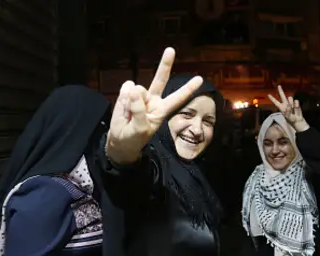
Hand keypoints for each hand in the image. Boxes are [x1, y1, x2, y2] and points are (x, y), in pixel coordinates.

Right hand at [107, 47, 203, 163]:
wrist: (119, 141)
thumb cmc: (134, 138)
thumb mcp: (140, 130)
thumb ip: (139, 111)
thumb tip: (134, 90)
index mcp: (162, 110)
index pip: (178, 98)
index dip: (188, 89)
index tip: (199, 78)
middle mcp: (153, 100)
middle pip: (160, 79)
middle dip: (165, 65)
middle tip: (171, 50)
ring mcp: (140, 96)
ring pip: (137, 89)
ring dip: (130, 103)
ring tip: (129, 117)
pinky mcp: (126, 93)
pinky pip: (125, 89)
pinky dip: (122, 100)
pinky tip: (124, 110)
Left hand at [268, 85, 308, 131]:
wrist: (298, 120)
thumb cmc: (291, 119)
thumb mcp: (287, 117)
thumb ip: (287, 111)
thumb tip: (289, 104)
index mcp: (281, 107)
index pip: (276, 102)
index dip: (272, 98)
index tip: (268, 95)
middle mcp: (285, 103)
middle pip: (282, 96)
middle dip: (280, 91)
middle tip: (279, 86)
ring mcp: (291, 103)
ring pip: (290, 98)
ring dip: (291, 103)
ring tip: (292, 110)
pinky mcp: (296, 103)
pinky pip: (296, 102)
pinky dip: (296, 105)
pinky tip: (296, 109)